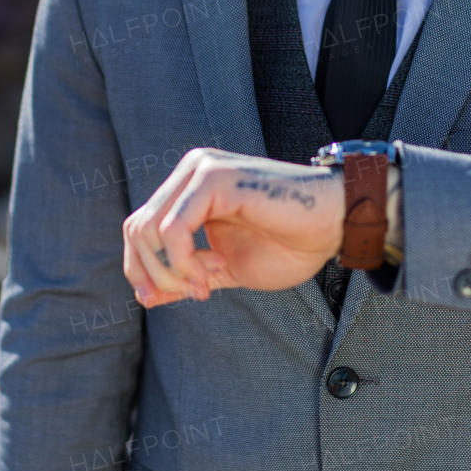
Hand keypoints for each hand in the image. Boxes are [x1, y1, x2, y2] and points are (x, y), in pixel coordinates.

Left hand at [123, 148, 344, 305]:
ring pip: (148, 230)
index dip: (141, 270)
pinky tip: (208, 277)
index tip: (165, 300)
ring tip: (203, 288)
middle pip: (136, 230)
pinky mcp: (215, 178)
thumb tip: (145, 297)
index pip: (139, 228)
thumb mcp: (225, 268)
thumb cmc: (289, 244)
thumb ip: (187, 275)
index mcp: (190, 187)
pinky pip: (172, 229)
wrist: (333, 227)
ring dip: (169, 273)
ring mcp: (202, 170)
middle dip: (153, 275)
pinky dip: (183, 262)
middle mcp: (191, 172)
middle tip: (190, 296)